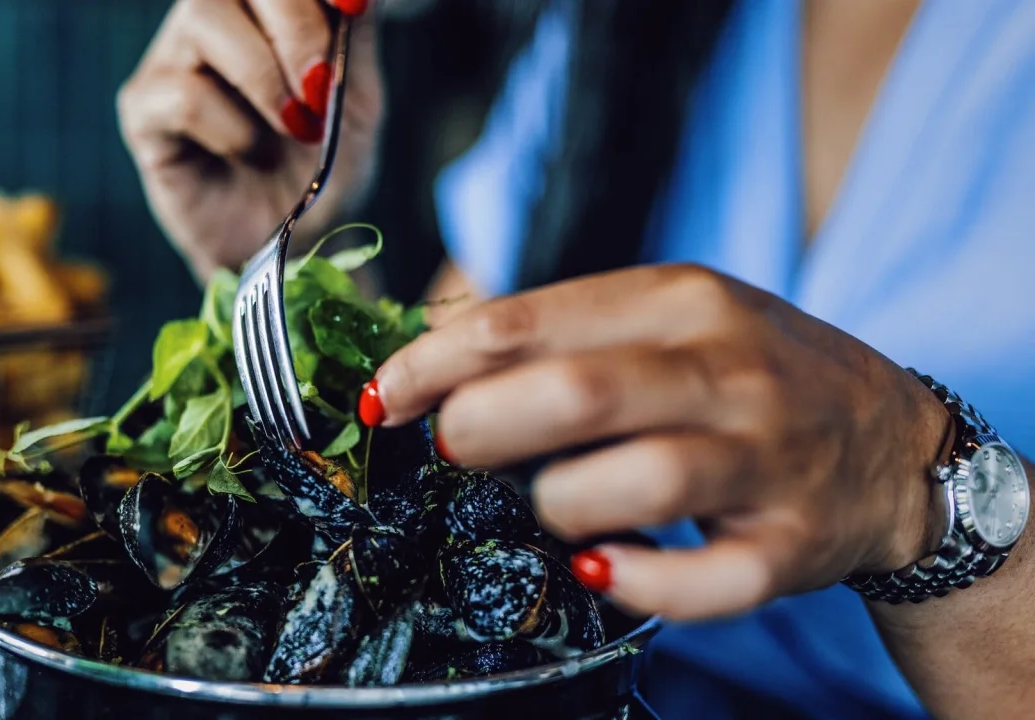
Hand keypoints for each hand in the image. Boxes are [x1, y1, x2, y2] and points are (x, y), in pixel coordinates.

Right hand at [117, 0, 383, 279]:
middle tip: (323, 87)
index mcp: (266, 8)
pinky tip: (250, 156)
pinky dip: (232, 129)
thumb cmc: (321, 174)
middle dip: (295, 25)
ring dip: (263, 76)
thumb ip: (355, 40)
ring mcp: (174, 58)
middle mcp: (216, 18)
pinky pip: (182, 92)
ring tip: (297, 129)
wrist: (290, 251)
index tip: (353, 8)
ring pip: (204, 16)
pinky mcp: (144, 109)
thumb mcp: (359, 106)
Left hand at [363, 263, 952, 619]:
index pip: (526, 322)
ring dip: (558, 505)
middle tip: (457, 451)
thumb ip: (561, 331)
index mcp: (680, 299)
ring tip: (549, 507)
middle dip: (483, 429)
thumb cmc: (747, 373)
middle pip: (576, 394)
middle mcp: (728, 369)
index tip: (384, 398)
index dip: (434, 365)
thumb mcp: (667, 316)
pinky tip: (601, 568)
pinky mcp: (790, 545)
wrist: (894, 439)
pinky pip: (707, 580)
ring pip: (639, 482)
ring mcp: (767, 458)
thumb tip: (432, 356)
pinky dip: (639, 583)